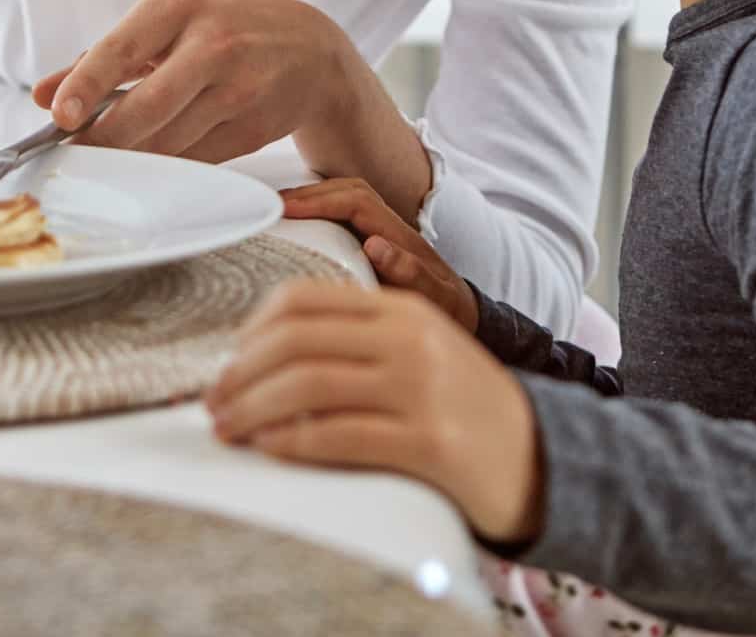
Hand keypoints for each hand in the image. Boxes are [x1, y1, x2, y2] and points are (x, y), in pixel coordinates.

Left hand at [31, 0, 388, 166]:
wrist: (311, 48)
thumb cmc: (221, 30)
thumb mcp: (163, 25)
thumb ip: (100, 59)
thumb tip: (40, 96)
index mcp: (177, 7)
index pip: (120, 50)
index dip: (85, 86)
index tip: (57, 116)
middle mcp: (212, 45)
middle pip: (145, 109)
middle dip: (104, 140)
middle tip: (75, 156)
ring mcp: (239, 89)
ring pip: (168, 144)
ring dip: (132, 159)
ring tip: (110, 159)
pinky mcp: (255, 129)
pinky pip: (195, 161)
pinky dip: (168, 166)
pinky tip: (156, 160)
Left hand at [206, 281, 544, 547]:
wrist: (542, 457)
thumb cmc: (461, 409)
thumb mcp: (415, 353)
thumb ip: (354, 341)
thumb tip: (263, 356)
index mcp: (399, 310)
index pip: (302, 299)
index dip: (250, 330)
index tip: (228, 360)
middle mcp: (409, 339)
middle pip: (295, 341)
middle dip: (240, 373)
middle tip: (212, 402)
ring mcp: (421, 389)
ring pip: (307, 386)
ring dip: (253, 410)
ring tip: (229, 430)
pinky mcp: (430, 442)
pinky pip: (339, 436)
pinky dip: (292, 443)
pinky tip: (271, 449)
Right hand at [282, 179, 479, 332]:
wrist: (464, 313)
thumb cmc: (449, 309)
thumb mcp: (435, 298)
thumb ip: (410, 273)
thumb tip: (375, 244)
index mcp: (401, 235)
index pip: (355, 202)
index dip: (319, 202)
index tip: (286, 210)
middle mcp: (390, 226)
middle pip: (347, 190)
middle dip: (308, 194)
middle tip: (271, 205)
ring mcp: (382, 230)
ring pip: (345, 197)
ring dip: (312, 198)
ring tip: (278, 210)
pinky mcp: (374, 240)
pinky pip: (343, 214)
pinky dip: (319, 211)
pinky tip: (297, 224)